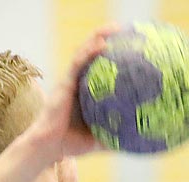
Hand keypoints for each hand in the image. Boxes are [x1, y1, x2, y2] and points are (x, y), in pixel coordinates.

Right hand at [22, 26, 121, 161]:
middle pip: (91, 55)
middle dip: (105, 39)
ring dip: (98, 37)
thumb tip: (138, 141)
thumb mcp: (99, 139)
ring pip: (84, 53)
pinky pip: (78, 63)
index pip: (98, 69)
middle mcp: (77, 83)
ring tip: (114, 28)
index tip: (127, 48)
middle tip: (123, 30)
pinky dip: (89, 52)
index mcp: (85, 93)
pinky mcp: (65, 83)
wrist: (50, 147)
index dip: (110, 56)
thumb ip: (116, 136)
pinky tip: (102, 44)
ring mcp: (70, 81)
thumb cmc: (72, 144)